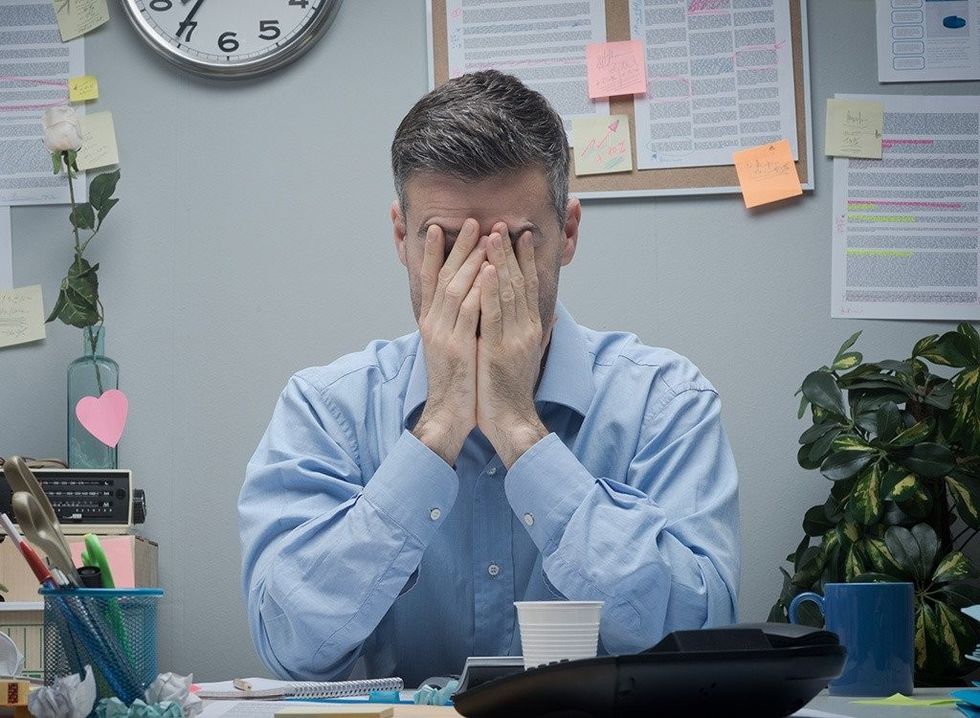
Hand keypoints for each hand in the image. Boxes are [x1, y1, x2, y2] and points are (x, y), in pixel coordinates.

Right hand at [412, 219, 484, 464]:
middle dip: (457, 248)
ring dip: (470, 261)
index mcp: (430, 323)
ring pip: (455, 289)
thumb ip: (457, 323)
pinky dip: (478, 289)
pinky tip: (488, 272)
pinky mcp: (457, 348)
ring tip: (484, 238)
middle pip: (443, 277)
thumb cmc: (457, 381)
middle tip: (471, 222)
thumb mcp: (452, 346)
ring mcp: (443, 335)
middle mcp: (432, 324)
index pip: (428, 280)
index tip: (438, 229)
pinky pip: (468, 312)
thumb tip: (469, 301)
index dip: (432, 254)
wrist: (449, 414)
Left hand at [477, 223, 549, 467]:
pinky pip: (494, 315)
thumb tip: (549, 312)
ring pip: (508, 293)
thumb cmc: (512, 390)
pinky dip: (492, 290)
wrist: (511, 420)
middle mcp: (526, 329)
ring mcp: (514, 339)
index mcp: (531, 329)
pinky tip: (489, 270)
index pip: (529, 286)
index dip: (526, 259)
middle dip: (511, 252)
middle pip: (520, 282)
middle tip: (503, 224)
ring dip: (501, 261)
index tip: (521, 235)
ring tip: (494, 235)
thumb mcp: (527, 355)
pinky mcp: (499, 351)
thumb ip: (537, 331)